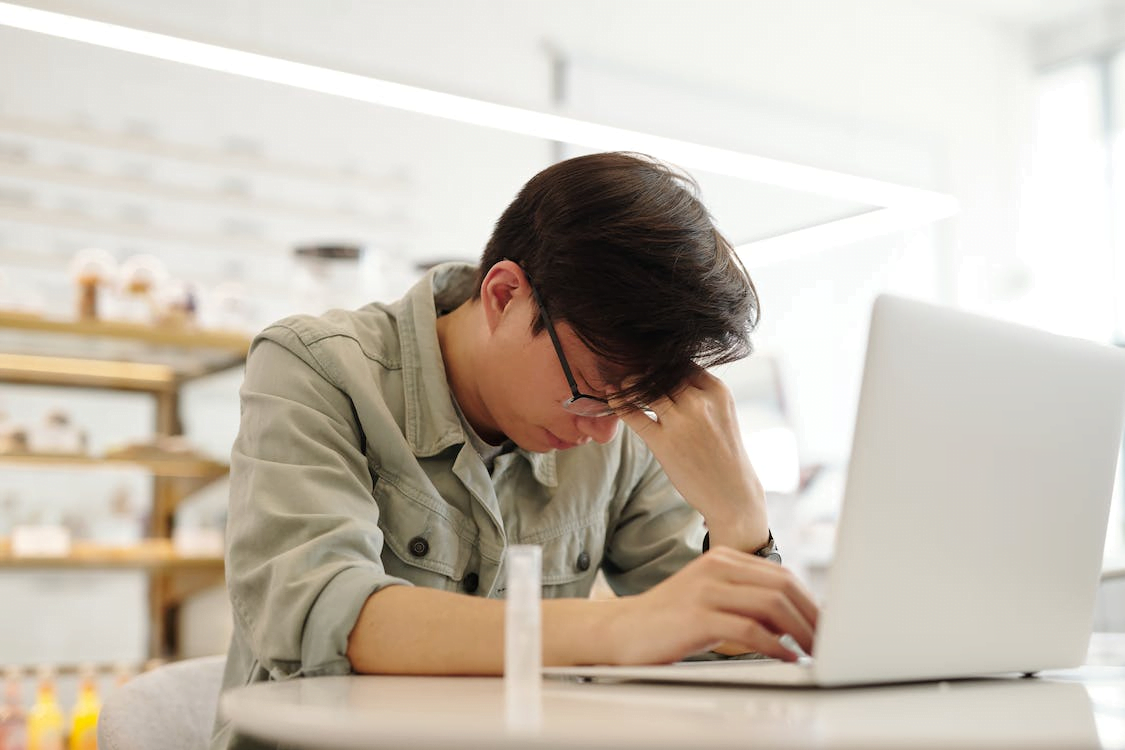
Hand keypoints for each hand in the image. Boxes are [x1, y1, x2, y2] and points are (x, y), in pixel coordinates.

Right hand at [606, 546, 818, 663]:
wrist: (621, 631)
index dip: (810, 600)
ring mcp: (706, 590)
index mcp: (723, 559)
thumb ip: (745, 600)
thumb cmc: (668, 621)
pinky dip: (775, 646)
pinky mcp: (698, 616)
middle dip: (812, 615)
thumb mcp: (710, 599)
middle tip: (828, 640)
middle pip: (782, 585)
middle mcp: (717, 567)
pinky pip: (750, 629)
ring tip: (813, 650)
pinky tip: (786, 657)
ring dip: (800, 630)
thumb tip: (792, 619)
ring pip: (771, 604)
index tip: (826, 623)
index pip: (781, 574)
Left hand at [616, 368, 767, 548]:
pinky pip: (633, 413)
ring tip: (622, 384)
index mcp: (716, 391)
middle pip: (661, 372)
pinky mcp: (663, 442)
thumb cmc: (723, 452)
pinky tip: (611, 395)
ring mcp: (681, 421)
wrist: (732, 493)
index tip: (649, 364)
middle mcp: (699, 401)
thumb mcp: (721, 413)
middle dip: (644, 370)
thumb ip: (699, 392)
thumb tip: (666, 374)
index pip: (681, 362)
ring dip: (630, 383)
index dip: (662, 363)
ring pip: (645, 387)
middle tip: (628, 368)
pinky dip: (619, 402)